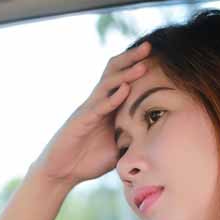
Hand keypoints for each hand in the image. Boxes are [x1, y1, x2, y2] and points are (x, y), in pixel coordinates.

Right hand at [29, 41, 150, 185]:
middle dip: (131, 58)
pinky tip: (125, 90)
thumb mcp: (118, 149)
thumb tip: (158, 141)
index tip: (157, 55)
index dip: (137, 66)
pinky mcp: (81, 121)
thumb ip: (133, 140)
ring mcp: (89, 110)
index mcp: (108, 108)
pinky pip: (99, 106)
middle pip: (114, 72)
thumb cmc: (88, 161)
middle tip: (149, 46)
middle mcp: (97, 103)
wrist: (61, 172)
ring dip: (125, 74)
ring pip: (107, 85)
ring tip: (142, 65)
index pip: (123, 79)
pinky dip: (113, 98)